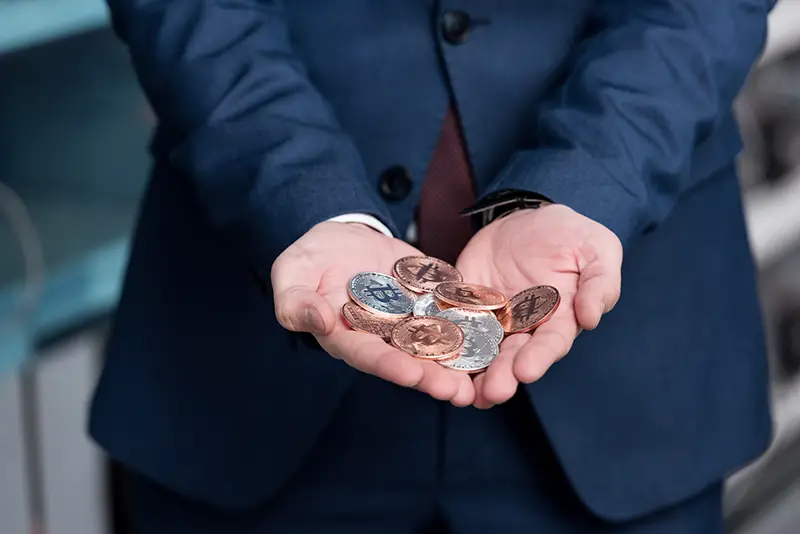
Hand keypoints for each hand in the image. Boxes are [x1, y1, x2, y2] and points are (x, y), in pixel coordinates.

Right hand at [271, 221, 475, 405]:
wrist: (344, 235)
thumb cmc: (311, 257)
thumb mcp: (292, 272)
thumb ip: (296, 300)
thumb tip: (317, 320)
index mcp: (346, 338)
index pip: (366, 356)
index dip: (388, 366)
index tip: (410, 375)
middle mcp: (381, 337)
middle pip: (407, 360)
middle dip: (432, 376)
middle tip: (457, 392)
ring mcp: (409, 322)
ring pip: (435, 346)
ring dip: (458, 363)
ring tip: (484, 379)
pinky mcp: (430, 303)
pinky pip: (452, 315)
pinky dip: (472, 325)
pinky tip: (497, 334)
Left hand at [455, 204, 621, 408]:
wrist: (526, 218)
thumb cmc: (570, 235)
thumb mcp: (597, 248)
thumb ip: (600, 282)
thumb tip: (591, 318)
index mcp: (559, 319)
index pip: (551, 343)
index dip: (539, 358)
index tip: (526, 371)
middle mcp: (525, 328)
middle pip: (513, 356)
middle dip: (503, 375)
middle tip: (493, 392)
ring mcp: (493, 320)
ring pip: (482, 352)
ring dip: (474, 373)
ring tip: (465, 393)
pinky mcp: (465, 307)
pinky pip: (453, 326)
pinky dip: (444, 345)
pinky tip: (434, 362)